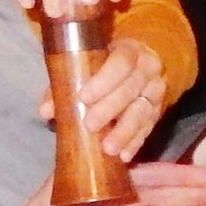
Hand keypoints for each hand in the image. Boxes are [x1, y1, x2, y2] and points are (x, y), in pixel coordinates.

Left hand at [37, 34, 163, 159]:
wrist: (136, 67)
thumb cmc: (104, 65)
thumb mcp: (87, 65)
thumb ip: (64, 84)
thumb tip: (46, 110)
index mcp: (131, 50)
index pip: (122, 62)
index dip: (104, 80)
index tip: (84, 98)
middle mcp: (149, 68)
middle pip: (132, 88)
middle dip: (111, 108)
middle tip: (90, 125)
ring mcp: (156, 91)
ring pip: (143, 111)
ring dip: (125, 131)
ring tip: (108, 148)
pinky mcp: (159, 111)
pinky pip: (149, 127)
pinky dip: (135, 142)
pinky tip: (124, 155)